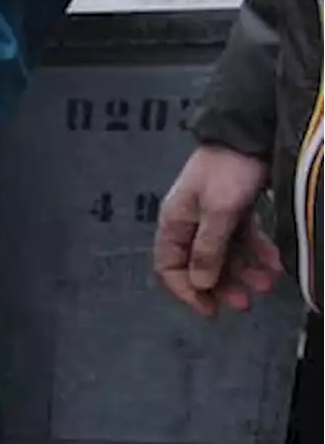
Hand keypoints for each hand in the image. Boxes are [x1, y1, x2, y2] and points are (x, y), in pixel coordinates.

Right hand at [153, 144, 281, 316]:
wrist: (250, 133)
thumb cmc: (227, 171)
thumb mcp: (219, 212)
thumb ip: (208, 249)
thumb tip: (200, 283)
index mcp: (175, 224)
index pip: (170, 268)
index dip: (187, 291)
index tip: (209, 309)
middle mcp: (191, 224)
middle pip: (200, 266)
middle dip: (222, 286)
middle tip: (244, 303)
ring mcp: (213, 217)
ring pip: (225, 255)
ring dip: (243, 272)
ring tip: (266, 284)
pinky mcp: (234, 210)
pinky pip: (243, 240)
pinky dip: (256, 253)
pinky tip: (273, 263)